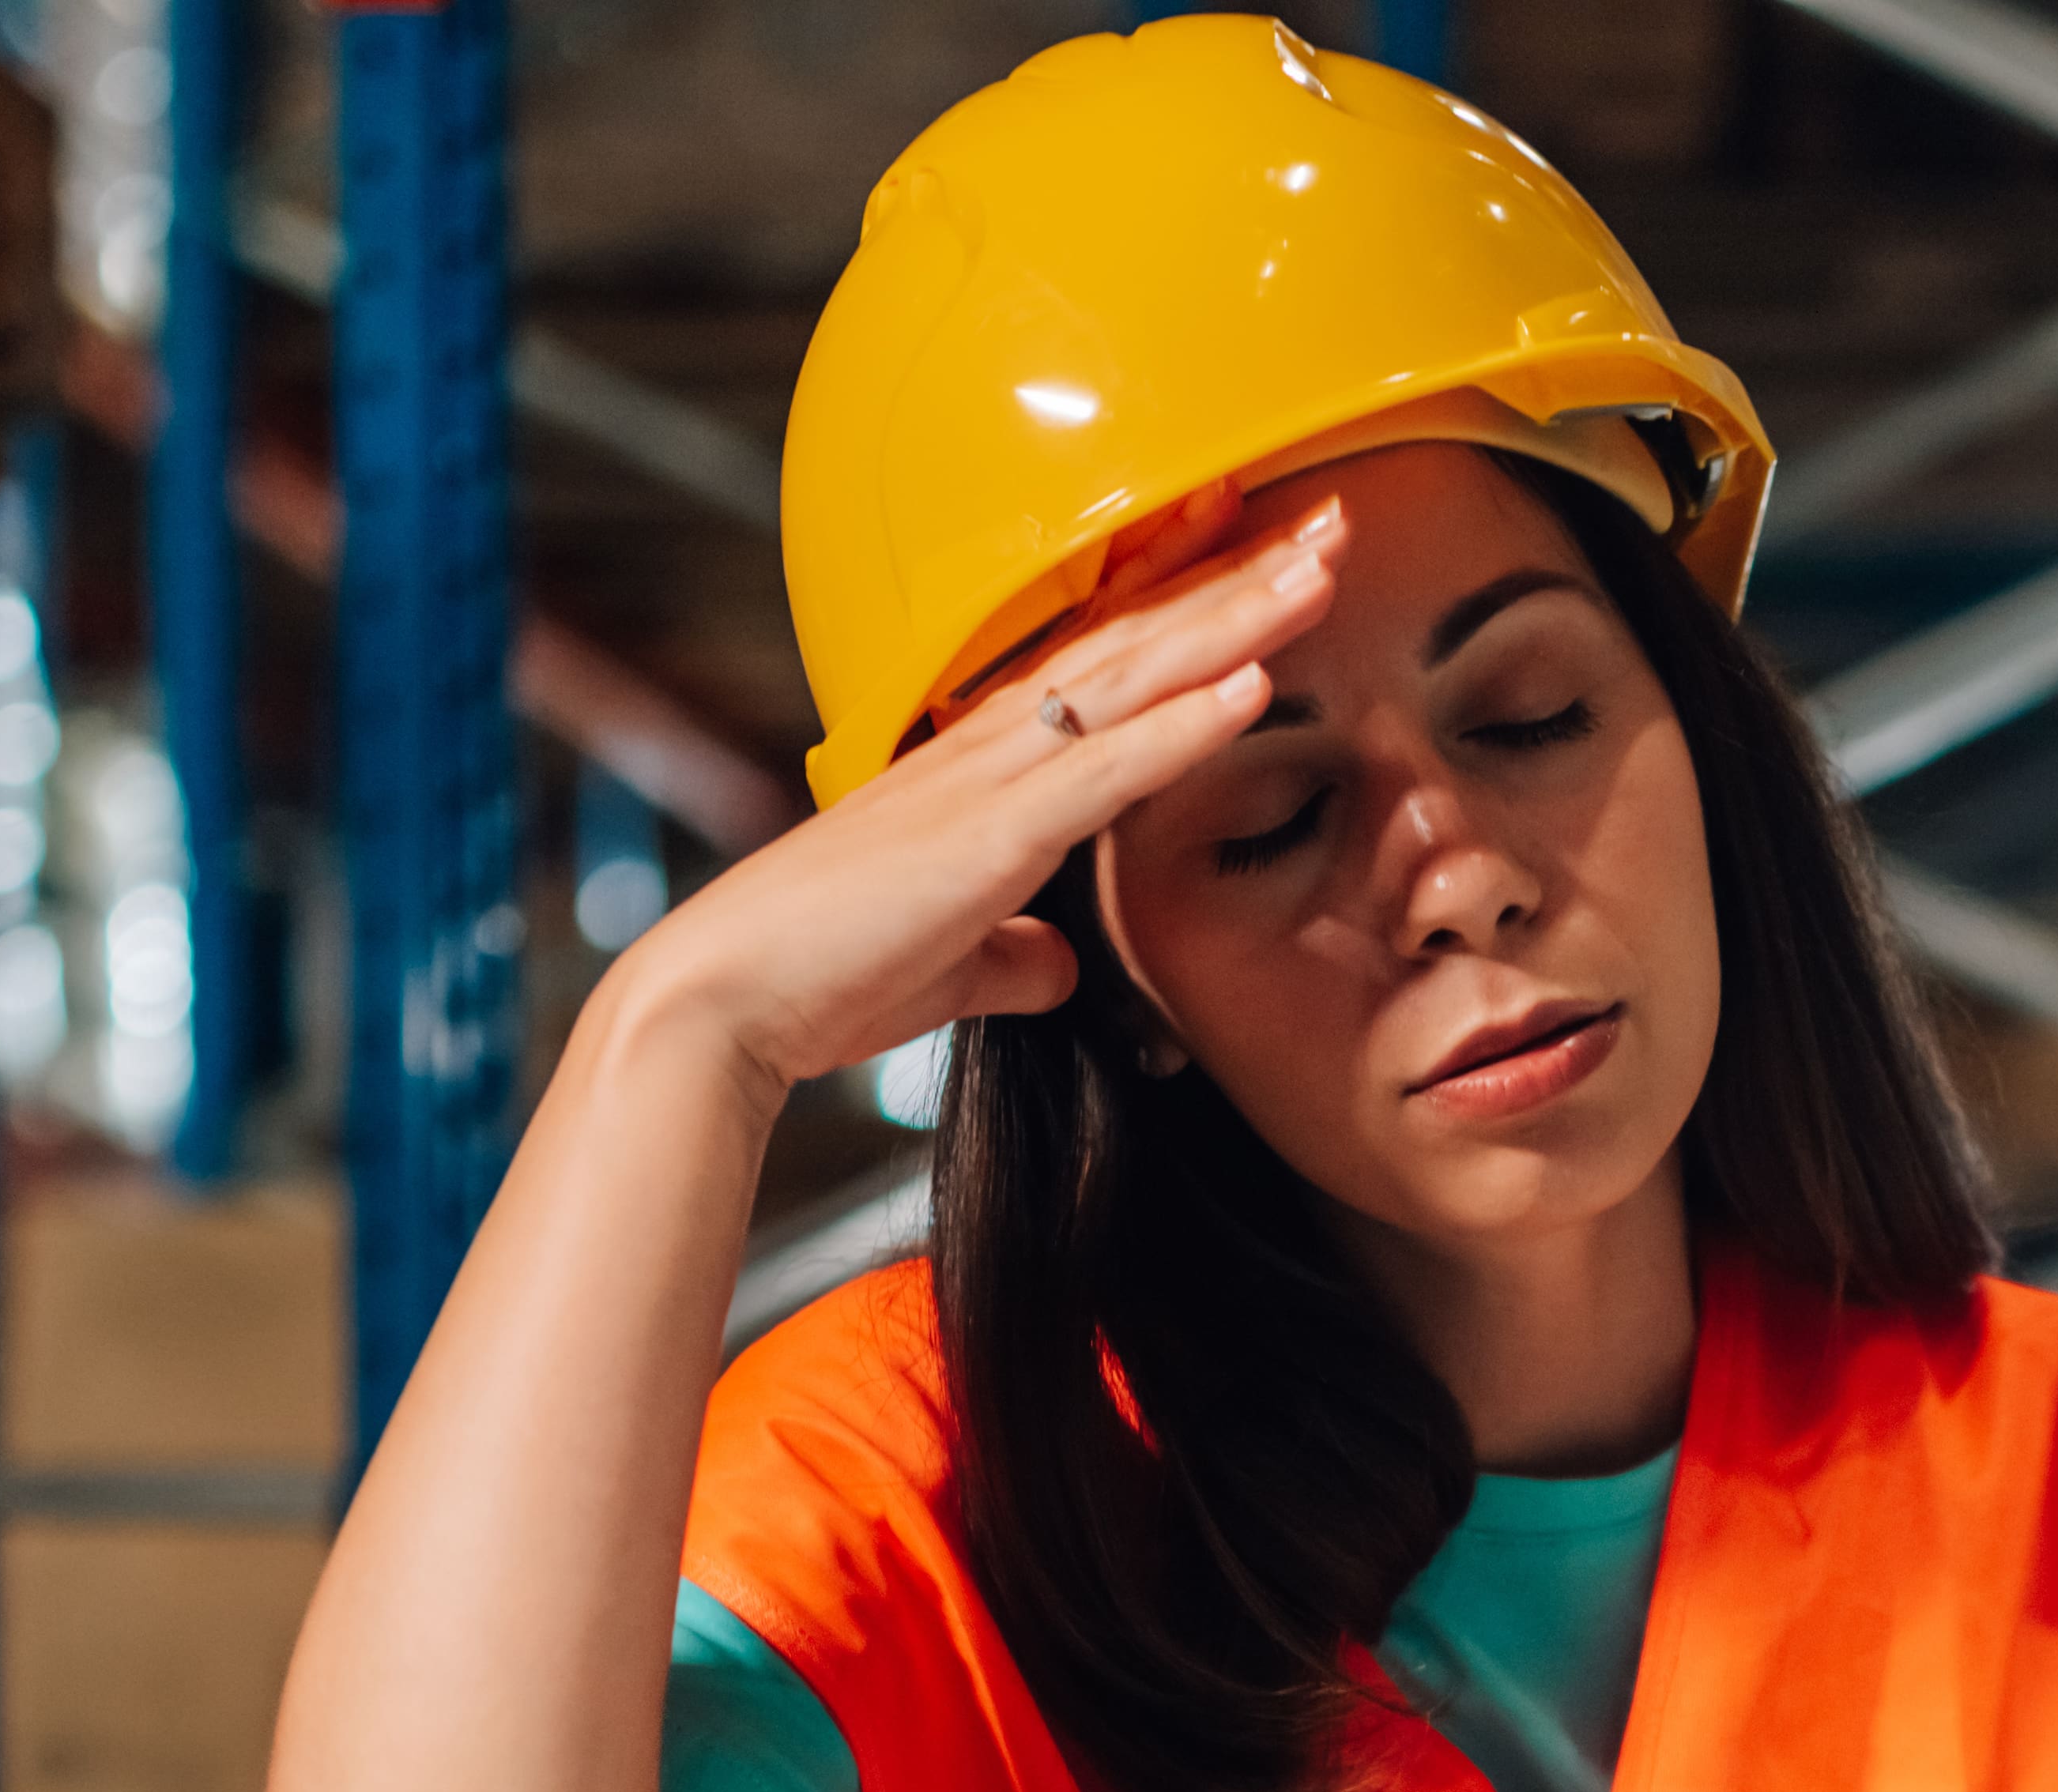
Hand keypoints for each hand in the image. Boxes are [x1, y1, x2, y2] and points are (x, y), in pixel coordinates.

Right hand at [626, 492, 1347, 1105]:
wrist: (725, 1004)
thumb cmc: (820, 979)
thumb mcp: (948, 966)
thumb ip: (1010, 957)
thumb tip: (1054, 968)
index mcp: (977, 767)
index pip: (1098, 660)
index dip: (1179, 597)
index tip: (1252, 546)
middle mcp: (987, 746)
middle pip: (1135, 639)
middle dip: (1237, 578)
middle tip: (1332, 522)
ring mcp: (988, 780)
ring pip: (1134, 673)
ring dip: (1235, 616)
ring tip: (1322, 565)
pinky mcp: (990, 836)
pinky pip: (1107, 766)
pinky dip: (1185, 721)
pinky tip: (1258, 681)